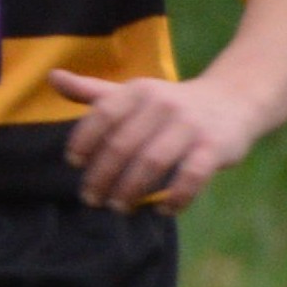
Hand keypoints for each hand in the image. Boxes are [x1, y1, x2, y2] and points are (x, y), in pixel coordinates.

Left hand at [45, 69, 258, 211]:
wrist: (233, 100)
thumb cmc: (169, 104)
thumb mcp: (133, 94)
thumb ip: (93, 92)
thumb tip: (52, 77)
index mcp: (139, 90)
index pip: (102, 116)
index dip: (84, 141)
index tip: (75, 163)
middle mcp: (164, 104)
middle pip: (122, 146)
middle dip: (101, 177)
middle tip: (91, 199)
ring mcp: (191, 126)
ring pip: (152, 163)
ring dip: (130, 190)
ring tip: (118, 207)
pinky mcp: (216, 147)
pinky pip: (192, 177)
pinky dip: (175, 197)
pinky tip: (161, 210)